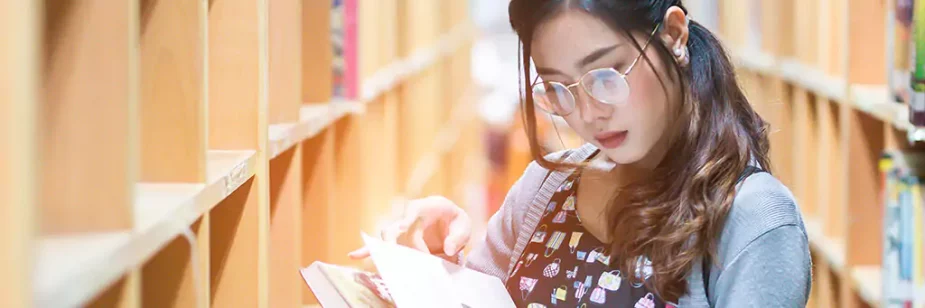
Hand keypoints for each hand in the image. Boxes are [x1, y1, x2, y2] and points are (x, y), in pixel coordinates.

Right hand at [347, 196, 471, 260]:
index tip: (413, 244)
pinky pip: (381, 245)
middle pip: (394, 227)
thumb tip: (448, 249)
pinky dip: (368, 250)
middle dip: (391, 242)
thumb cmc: (455, 222)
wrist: (450, 223)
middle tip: (395, 257)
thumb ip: (458, 236)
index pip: (413, 212)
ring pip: (385, 238)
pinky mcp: (398, 240)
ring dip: (381, 250)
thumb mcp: (464, 225)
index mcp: (425, 206)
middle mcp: (408, 216)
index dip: (409, 226)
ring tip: (372, 260)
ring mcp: (401, 228)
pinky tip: (354, 255)